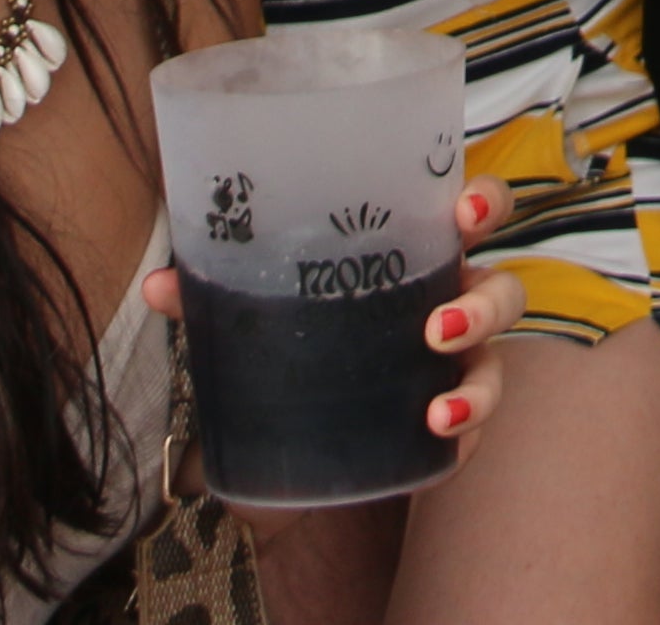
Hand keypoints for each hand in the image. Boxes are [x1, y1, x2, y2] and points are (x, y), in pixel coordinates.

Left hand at [140, 186, 525, 444]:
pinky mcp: (455, 421)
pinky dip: (466, 421)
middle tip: (441, 317)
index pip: (466, 210)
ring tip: (436, 386)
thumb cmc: (294, 355)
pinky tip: (436, 431)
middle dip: (483, 296)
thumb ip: (216, 300)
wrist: (298, 459)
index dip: (481, 199)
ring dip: (477, 363)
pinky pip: (479, 418)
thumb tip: (159, 285)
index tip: (462, 207)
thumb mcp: (256, 324)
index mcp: (412, 255)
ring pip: (498, 350)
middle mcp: (446, 300)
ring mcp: (458, 363)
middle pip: (501, 279)